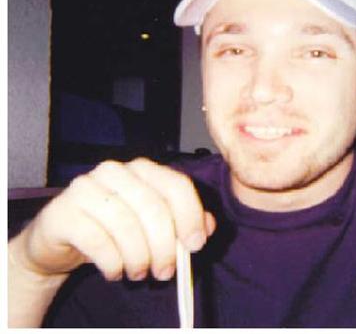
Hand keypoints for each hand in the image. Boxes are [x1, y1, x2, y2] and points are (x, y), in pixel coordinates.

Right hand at [12, 158, 215, 281]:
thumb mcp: (151, 223)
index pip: (176, 185)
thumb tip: (207, 226)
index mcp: (142, 169)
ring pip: (126, 225)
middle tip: (166, 272)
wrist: (60, 234)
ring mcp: (86, 188)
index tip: (196, 245)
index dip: (191, 216)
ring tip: (140, 273)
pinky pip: (97, 240)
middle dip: (165, 246)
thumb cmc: (112, 226)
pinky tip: (115, 271)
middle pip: (153, 207)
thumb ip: (182, 220)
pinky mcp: (63, 211)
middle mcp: (115, 171)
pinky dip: (113, 262)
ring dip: (139, 258)